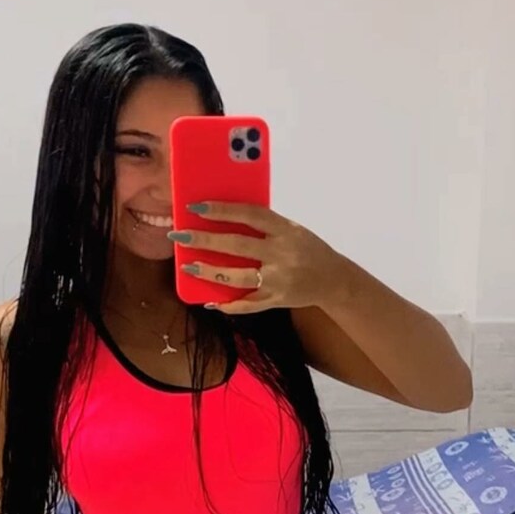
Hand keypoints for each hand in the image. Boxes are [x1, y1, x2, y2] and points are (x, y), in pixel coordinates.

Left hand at [171, 203, 348, 314]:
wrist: (335, 280)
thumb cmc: (309, 249)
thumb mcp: (293, 229)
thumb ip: (266, 225)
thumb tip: (225, 217)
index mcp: (286, 230)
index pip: (250, 214)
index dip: (222, 210)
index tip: (196, 208)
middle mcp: (282, 254)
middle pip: (237, 245)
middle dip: (204, 240)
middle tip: (179, 236)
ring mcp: (279, 280)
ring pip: (238, 277)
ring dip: (210, 272)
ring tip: (189, 267)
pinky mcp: (278, 300)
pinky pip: (249, 305)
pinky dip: (229, 305)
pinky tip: (211, 302)